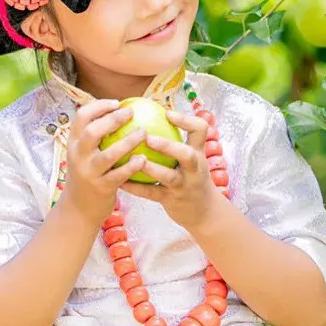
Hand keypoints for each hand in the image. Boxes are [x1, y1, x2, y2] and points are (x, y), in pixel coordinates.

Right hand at [61, 99, 146, 224]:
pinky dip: (132, 166)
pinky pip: (119, 175)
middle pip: (92, 131)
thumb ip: (96, 137)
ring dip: (128, 142)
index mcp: (73, 143)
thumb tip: (121, 112)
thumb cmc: (89, 175)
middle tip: (131, 113)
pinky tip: (143, 159)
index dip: (99, 106)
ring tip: (143, 134)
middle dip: (113, 119)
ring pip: (108, 154)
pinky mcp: (101, 188)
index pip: (82, 117)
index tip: (117, 103)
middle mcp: (78, 156)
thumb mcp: (85, 154)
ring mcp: (89, 172)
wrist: (78, 209)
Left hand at [121, 109, 223, 230]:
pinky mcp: (172, 200)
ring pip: (169, 176)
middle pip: (186, 155)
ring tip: (134, 158)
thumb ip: (178, 141)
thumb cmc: (192, 178)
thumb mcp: (193, 160)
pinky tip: (121, 181)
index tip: (167, 113)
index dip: (186, 120)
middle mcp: (194, 168)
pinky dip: (136, 187)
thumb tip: (151, 116)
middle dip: (167, 146)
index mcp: (199, 153)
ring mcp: (184, 185)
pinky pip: (151, 193)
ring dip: (151, 168)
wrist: (204, 212)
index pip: (200, 130)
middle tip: (147, 137)